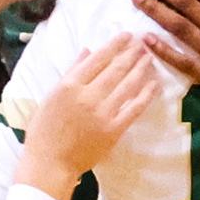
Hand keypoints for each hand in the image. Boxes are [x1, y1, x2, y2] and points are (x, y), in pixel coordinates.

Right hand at [20, 34, 165, 184]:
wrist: (50, 163)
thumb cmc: (44, 130)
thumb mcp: (50, 96)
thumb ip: (70, 72)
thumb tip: (88, 51)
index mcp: (70, 85)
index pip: (97, 58)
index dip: (115, 45)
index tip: (126, 36)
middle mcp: (88, 96)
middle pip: (116, 69)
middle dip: (131, 53)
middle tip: (143, 42)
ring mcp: (103, 113)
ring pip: (128, 85)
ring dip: (141, 68)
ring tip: (149, 57)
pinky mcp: (114, 130)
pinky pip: (134, 109)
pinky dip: (146, 95)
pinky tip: (154, 84)